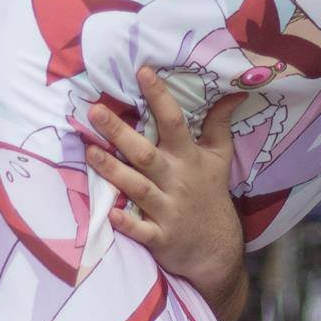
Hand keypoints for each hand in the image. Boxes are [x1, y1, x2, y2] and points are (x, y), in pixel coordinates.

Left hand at [88, 67, 247, 320]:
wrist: (217, 249)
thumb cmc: (210, 195)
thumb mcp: (220, 157)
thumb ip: (220, 124)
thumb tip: (232, 93)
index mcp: (189, 157)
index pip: (174, 121)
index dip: (159, 96)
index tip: (142, 71)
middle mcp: (176, 180)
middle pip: (145, 153)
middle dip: (120, 133)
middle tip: (94, 111)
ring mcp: (167, 209)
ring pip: (137, 187)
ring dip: (113, 171)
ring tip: (89, 151)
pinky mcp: (159, 236)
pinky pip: (141, 230)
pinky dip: (126, 223)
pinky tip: (108, 213)